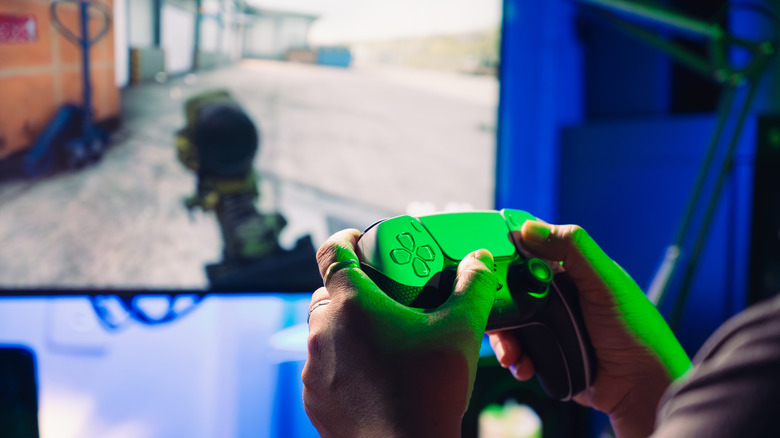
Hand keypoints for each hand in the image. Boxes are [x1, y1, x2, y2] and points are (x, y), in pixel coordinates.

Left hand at [303, 229, 497, 437]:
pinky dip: (341, 363)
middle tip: (383, 299)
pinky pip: (322, 367)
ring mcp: (313, 368)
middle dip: (351, 291)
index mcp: (352, 305)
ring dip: (345, 329)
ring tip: (382, 341)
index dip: (344, 239)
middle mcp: (322, 331)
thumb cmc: (430, 391)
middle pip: (327, 294)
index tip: (360, 241)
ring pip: (323, 332)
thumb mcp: (461, 331)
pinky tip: (372, 375)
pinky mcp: (313, 398)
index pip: (331, 252)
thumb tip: (480, 260)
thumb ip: (472, 287)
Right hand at [489, 221, 690, 437]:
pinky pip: (519, 351)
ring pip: (510, 322)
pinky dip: (515, 358)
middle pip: (511, 289)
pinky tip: (524, 367)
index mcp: (572, 271)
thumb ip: (573, 249)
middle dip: (498, 302)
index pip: (531, 251)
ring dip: (504, 337)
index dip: (506, 252)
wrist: (642, 389)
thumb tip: (529, 227)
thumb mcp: (605, 283)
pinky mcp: (547, 353)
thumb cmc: (635, 331)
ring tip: (510, 354)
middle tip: (490, 313)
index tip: (484, 258)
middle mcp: (558, 295)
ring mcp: (551, 325)